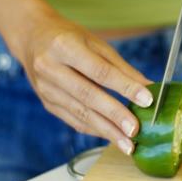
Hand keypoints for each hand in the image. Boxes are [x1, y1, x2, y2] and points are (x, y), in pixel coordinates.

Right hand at [14, 11, 152, 154]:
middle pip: (88, 96)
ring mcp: (45, 88)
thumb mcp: (97, 44)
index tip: (147, 99)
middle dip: (115, 115)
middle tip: (136, 130)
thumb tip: (149, 87)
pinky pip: (73, 120)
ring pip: (80, 113)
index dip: (125, 87)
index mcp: (65, 47)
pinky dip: (94, 129)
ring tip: (127, 143)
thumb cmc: (70, 37)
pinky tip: (111, 136)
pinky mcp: (47, 103)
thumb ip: (122, 68)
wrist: (32, 37)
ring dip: (106, 130)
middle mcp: (50, 68)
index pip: (100, 71)